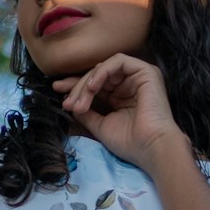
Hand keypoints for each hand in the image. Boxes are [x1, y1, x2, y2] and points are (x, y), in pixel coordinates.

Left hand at [52, 54, 187, 173]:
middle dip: (78, 87)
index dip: (75, 87)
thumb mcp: (100, 125)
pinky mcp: (145, 71)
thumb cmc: (130, 142)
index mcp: (121, 97)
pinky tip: (92, 87)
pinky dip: (102, 71)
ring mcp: (138, 76)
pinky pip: (118, 61)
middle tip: (67, 102)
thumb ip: (86, 112)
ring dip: (87, 83)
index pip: (95, 86)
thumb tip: (70, 103)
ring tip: (79, 102)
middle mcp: (129, 84)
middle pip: (97, 76)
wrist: (151, 147)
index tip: (58, 91)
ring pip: (104, 68)